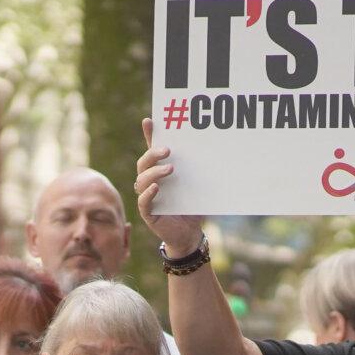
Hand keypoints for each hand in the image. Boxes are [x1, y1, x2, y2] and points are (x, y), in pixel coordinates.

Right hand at [135, 117, 202, 256]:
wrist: (190, 234)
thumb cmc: (192, 207)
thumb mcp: (196, 186)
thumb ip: (196, 171)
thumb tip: (213, 150)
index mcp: (160, 172)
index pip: (152, 151)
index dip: (149, 136)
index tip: (149, 121)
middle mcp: (150, 182)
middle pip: (144, 163)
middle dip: (153, 153)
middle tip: (168, 150)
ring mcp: (147, 197)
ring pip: (142, 180)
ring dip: (154, 172)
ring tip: (170, 169)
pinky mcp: (148, 214)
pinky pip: (143, 202)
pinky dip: (148, 193)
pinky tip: (156, 188)